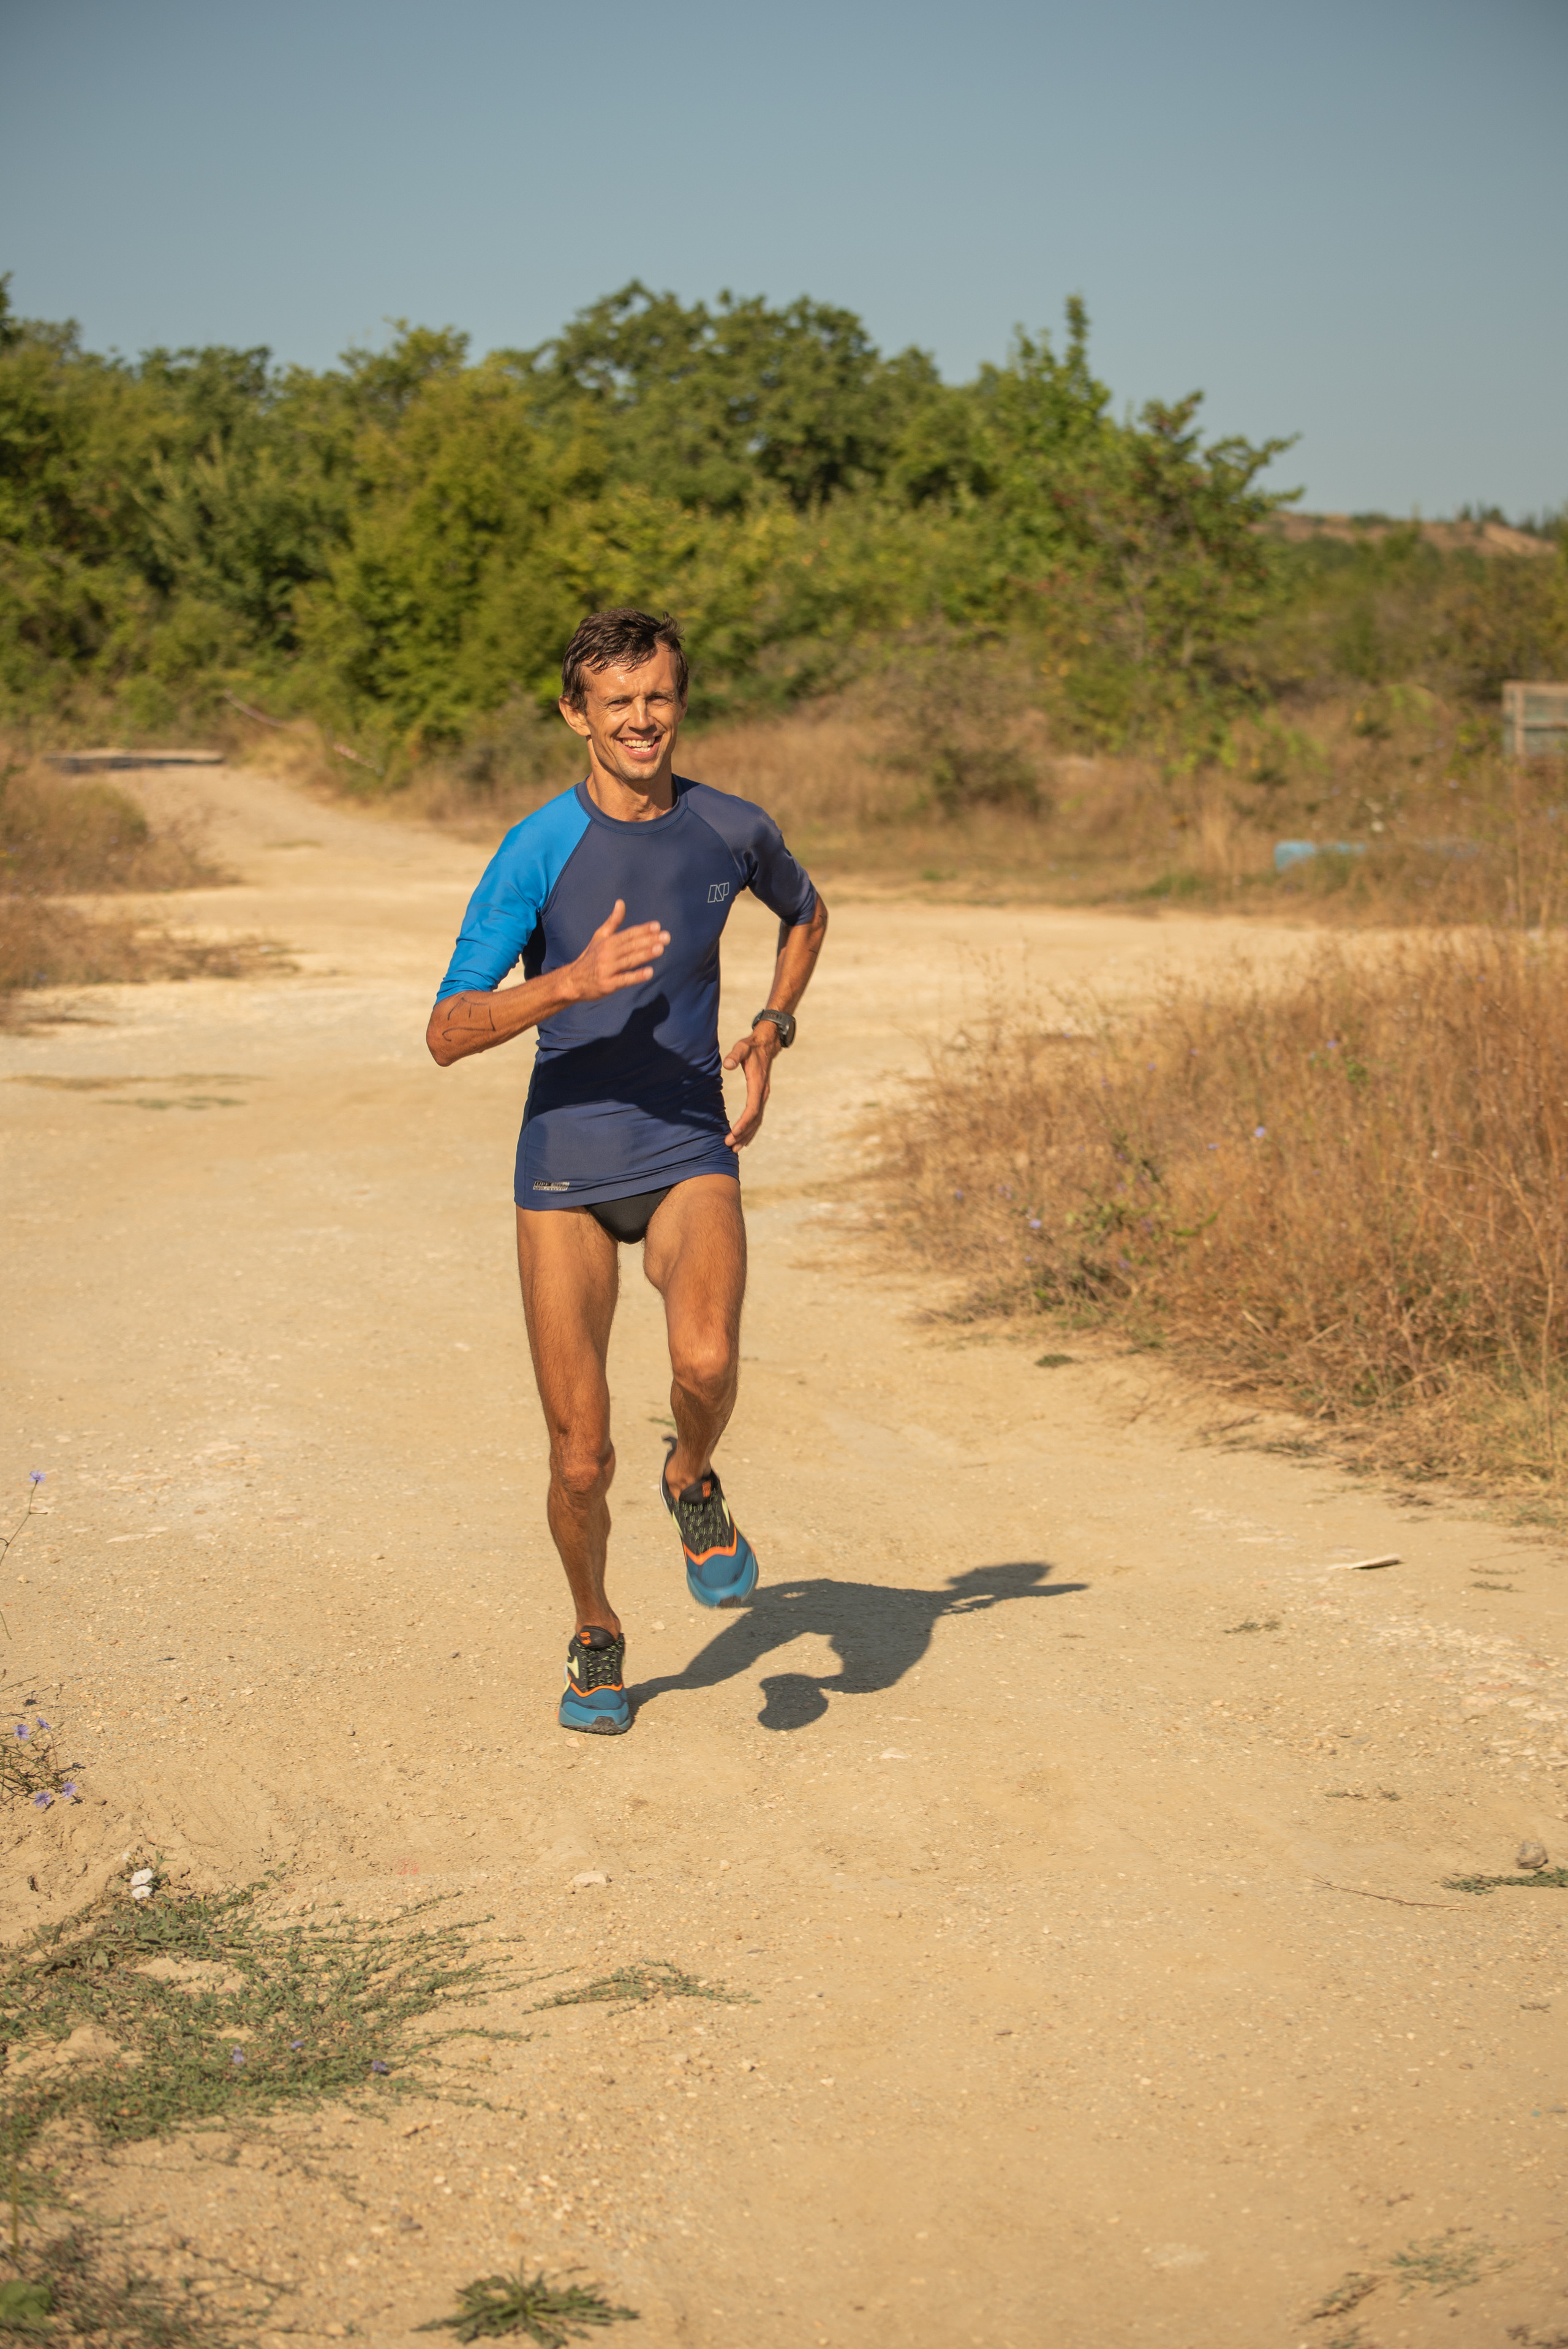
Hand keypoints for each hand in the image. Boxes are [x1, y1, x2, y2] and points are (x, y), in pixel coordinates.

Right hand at [569, 900, 668, 1001]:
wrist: (572, 981)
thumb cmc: (590, 957)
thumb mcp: (599, 937)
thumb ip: (613, 921)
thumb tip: (621, 902)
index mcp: (607, 942)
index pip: (628, 934)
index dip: (643, 930)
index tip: (657, 926)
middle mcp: (607, 954)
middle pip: (631, 946)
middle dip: (649, 941)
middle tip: (666, 937)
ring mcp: (607, 969)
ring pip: (629, 960)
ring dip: (645, 954)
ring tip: (660, 949)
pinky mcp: (607, 984)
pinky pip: (624, 979)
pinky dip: (636, 976)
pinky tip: (649, 972)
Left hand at [721, 1023, 780, 1148]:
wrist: (766, 1045)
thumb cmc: (751, 1047)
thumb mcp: (742, 1048)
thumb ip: (735, 1055)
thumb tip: (727, 1064)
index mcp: (758, 1085)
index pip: (752, 1109)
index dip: (743, 1123)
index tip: (733, 1133)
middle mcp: (763, 1093)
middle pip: (755, 1120)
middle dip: (743, 1134)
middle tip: (729, 1146)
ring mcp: (763, 1096)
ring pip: (757, 1121)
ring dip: (747, 1135)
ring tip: (735, 1148)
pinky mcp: (760, 1097)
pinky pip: (756, 1117)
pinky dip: (750, 1129)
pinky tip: (744, 1138)